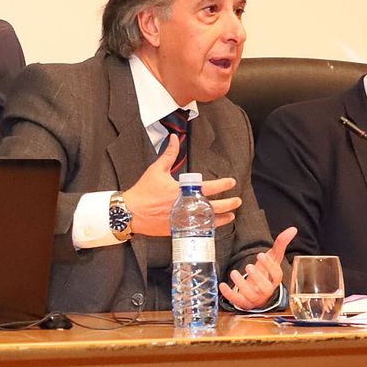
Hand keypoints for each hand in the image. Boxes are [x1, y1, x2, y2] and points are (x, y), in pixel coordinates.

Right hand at [122, 135, 242, 236]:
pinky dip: (208, 228)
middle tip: (238, 201)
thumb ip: (168, 154)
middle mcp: (186, 206)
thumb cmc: (143, 191)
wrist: (129, 212)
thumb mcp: (156, 170)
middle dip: (229, 204)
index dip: (223, 184)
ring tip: (232, 216)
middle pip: (214, 207)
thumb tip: (174, 137)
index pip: (209, 187)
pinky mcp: (178, 229)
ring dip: (222, 218)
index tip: (232, 182)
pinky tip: (214, 226)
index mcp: (183, 191)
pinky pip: (198, 229)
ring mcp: (183, 220)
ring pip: (209, 221)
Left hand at [219, 226, 296, 310]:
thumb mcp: (272, 258)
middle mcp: (267, 291)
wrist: (258, 291)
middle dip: (257, 277)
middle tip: (249, 266)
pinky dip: (229, 294)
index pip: (276, 275)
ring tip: (234, 273)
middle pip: (265, 288)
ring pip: (252, 296)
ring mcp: (255, 298)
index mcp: (274, 280)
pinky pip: (237, 301)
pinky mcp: (244, 303)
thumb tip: (293, 229)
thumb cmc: (266, 272)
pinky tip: (222, 285)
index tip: (260, 255)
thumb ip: (281, 244)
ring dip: (242, 285)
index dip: (269, 266)